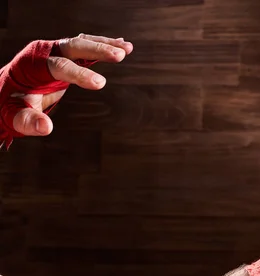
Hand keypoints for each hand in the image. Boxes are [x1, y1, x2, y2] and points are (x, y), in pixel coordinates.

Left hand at [0, 34, 132, 148]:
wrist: (6, 91)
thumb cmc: (9, 104)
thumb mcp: (13, 116)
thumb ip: (28, 120)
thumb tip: (46, 128)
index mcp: (32, 65)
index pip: (59, 65)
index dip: (79, 74)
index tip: (101, 84)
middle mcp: (45, 53)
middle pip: (73, 46)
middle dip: (97, 49)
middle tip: (120, 55)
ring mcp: (57, 53)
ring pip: (83, 43)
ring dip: (105, 44)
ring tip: (128, 49)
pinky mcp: (67, 58)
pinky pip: (87, 49)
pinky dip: (104, 46)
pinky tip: (124, 47)